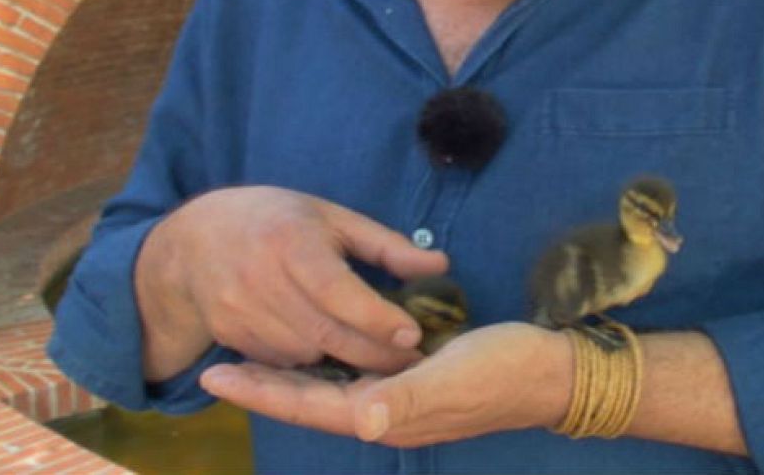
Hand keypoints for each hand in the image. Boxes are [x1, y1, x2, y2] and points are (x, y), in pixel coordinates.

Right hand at [137, 186, 447, 378]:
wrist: (196, 239)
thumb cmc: (277, 220)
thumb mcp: (331, 217)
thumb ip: (386, 245)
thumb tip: (441, 265)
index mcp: (289, 240)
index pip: (337, 290)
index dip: (376, 317)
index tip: (412, 333)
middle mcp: (259, 278)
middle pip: (325, 331)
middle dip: (373, 352)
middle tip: (411, 360)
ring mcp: (238, 310)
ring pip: (305, 353)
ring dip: (342, 357)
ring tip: (373, 353)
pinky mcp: (228, 334)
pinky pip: (281, 361)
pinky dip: (309, 359)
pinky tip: (327, 346)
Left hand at [200, 322, 573, 446]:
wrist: (549, 371)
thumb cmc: (502, 371)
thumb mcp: (453, 379)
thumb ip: (405, 399)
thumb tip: (361, 418)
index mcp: (383, 413)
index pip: (306, 404)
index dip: (260, 391)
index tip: (213, 376)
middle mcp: (382, 410)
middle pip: (307, 399)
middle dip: (262, 384)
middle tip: (214, 365)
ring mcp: (396, 398)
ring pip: (327, 387)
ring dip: (288, 374)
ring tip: (249, 354)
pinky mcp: (410, 380)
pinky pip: (352, 374)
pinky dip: (323, 361)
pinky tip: (312, 345)